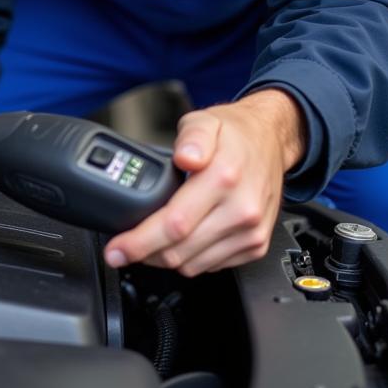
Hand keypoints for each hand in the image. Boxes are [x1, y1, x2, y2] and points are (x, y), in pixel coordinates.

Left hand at [103, 89, 305, 275]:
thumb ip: (192, 137)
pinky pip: (212, 266)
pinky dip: (191, 259)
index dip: (139, 242)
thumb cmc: (235, 133)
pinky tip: (182, 240)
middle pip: (180, 251)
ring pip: (194, 265)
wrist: (271, 141)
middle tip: (123, 247)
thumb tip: (186, 156)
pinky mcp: (256, 245)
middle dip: (144, 254)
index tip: (116, 250)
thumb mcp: (205, 121)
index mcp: (223, 179)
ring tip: (151, 240)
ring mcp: (250, 231)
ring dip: (166, 258)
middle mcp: (241, 210)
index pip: (175, 224)